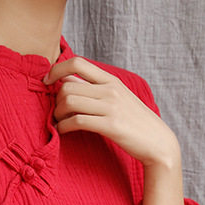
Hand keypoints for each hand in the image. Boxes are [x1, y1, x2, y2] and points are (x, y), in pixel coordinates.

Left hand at [44, 55, 179, 166]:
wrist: (158, 142)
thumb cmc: (134, 122)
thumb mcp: (118, 98)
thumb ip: (96, 89)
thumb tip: (68, 82)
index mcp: (111, 80)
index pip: (77, 62)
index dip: (56, 69)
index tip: (47, 81)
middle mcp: (110, 89)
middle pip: (67, 85)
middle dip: (55, 100)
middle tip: (56, 112)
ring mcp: (111, 106)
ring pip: (69, 101)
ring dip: (57, 114)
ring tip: (58, 122)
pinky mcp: (110, 125)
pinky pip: (76, 121)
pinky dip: (63, 127)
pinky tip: (62, 131)